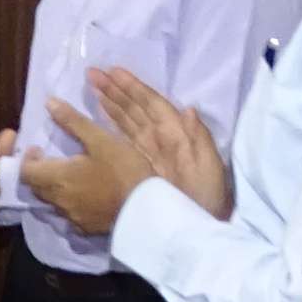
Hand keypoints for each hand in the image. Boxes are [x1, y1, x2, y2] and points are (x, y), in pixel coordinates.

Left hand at [18, 95, 152, 235]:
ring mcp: (72, 217)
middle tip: (53, 159)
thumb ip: (73, 122)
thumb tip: (49, 102)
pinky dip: (70, 203)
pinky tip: (86, 195)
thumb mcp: (101, 139)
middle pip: (36, 187)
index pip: (25, 171)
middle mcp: (58, 201)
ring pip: (52, 202)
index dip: (28, 159)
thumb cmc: (124, 170)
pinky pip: (69, 215)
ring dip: (54, 188)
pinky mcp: (87, 228)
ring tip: (70, 175)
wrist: (150, 208)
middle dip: (39, 173)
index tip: (40, 149)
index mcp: (56, 178)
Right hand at [85, 68, 230, 219]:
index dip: (134, 88)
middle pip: (136, 108)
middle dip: (116, 89)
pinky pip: (123, 136)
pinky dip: (112, 121)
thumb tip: (188, 109)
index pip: (153, 105)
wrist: (198, 229)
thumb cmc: (206, 198)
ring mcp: (149, 151)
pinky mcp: (139, 165)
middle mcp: (161, 139)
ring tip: (93, 84)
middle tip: (92, 73)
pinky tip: (101, 112)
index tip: (113, 71)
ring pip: (128, 118)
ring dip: (111, 100)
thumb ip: (200, 138)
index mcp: (176, 136)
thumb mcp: (210, 168)